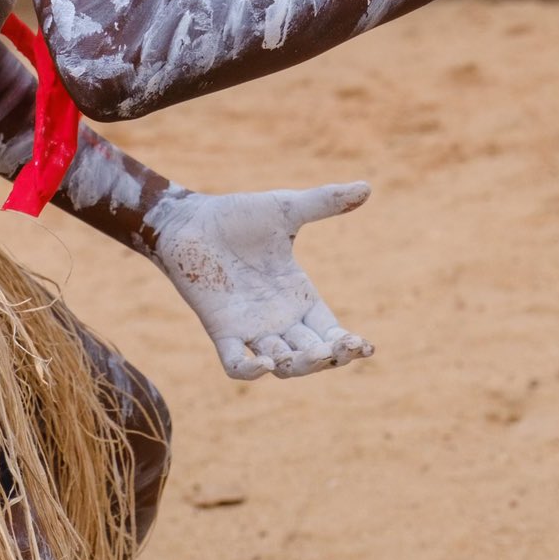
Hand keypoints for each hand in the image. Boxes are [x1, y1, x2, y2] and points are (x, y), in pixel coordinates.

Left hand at [149, 181, 372, 380]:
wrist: (190, 220)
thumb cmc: (238, 216)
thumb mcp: (286, 209)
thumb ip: (324, 202)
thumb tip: (367, 187)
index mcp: (299, 295)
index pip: (331, 332)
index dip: (350, 345)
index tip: (366, 346)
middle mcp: (279, 319)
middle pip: (313, 355)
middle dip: (329, 357)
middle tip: (339, 347)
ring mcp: (250, 328)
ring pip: (282, 365)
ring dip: (299, 366)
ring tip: (311, 354)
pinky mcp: (221, 330)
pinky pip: (235, 365)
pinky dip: (250, 372)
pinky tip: (264, 364)